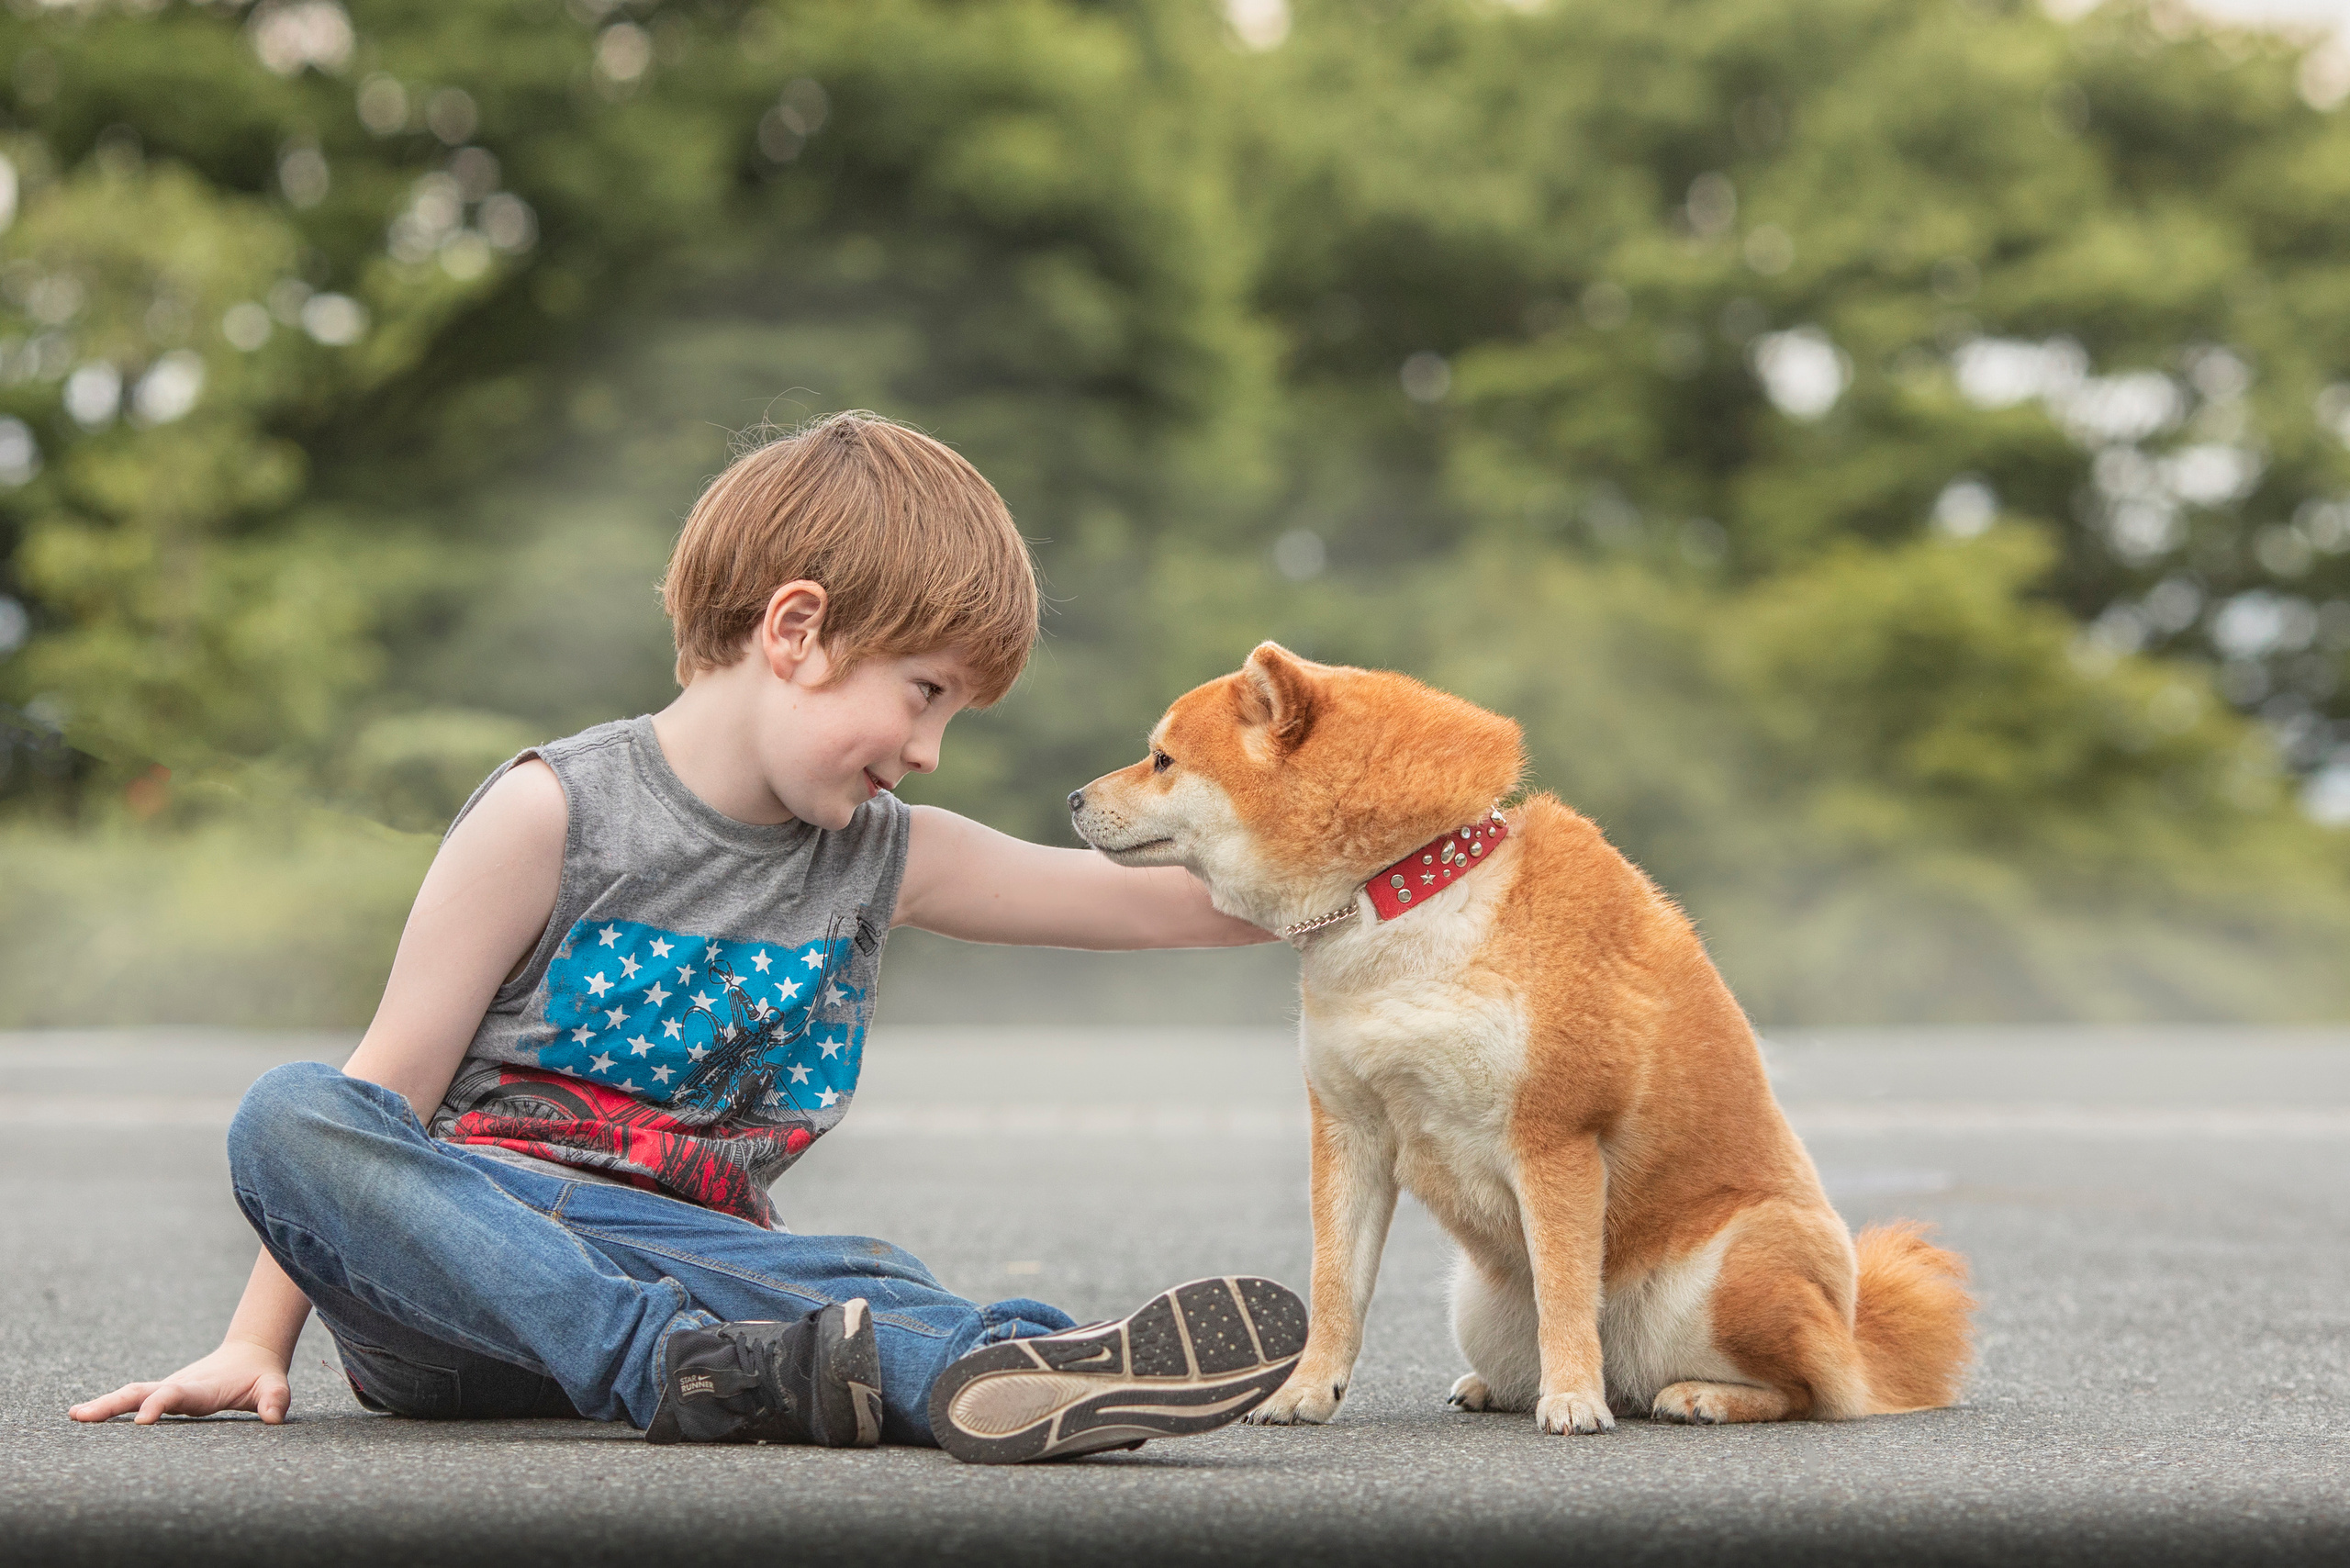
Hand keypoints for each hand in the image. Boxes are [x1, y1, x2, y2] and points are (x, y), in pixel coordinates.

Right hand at [68, 1336, 293, 1425]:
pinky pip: (134, 1400)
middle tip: (83, 1416)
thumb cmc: (261, 1376)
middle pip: (142, 1392)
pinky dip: (110, 1406)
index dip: (161, 1404)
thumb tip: (274, 1417)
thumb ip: (275, 1399)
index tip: (143, 1420)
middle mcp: (179, 1387)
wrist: (251, 1354)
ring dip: (105, 1405)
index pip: (177, 1395)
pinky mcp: (164, 1395)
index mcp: (202, 1388)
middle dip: (114, 1404)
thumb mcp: (275, 1386)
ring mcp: (168, 1390)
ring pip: (132, 1395)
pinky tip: (84, 1416)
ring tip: (75, 1416)